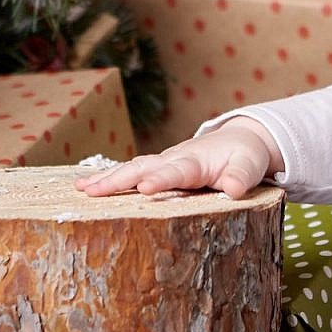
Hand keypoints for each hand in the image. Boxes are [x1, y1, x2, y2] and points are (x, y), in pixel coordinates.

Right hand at [72, 119, 281, 199]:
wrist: (239, 140)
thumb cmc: (245, 157)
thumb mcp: (250, 167)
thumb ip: (241, 177)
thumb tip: (234, 189)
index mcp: (195, 162)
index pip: (176, 172)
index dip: (161, 180)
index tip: (144, 189)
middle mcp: (174, 159)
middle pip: (142, 168)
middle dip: (118, 180)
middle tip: (92, 191)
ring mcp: (163, 162)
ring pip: (131, 168)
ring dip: (106, 178)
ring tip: (81, 189)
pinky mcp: (157, 167)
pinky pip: (130, 171)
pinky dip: (108, 177)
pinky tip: (85, 187)